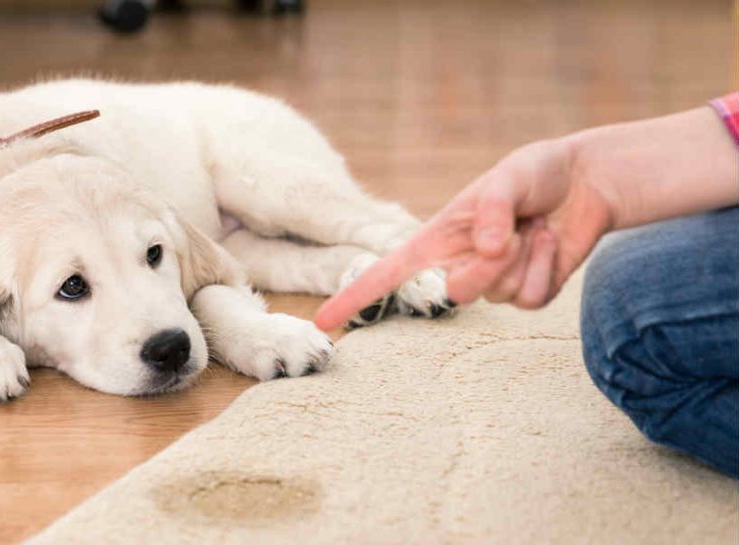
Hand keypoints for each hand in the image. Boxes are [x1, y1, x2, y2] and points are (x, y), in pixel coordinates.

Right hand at [315, 137, 615, 330]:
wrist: (586, 183)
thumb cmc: (536, 173)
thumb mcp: (509, 176)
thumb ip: (492, 209)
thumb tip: (484, 249)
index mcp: (437, 238)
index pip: (387, 272)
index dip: (354, 296)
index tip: (325, 321)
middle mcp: (459, 264)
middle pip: (456, 293)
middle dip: (487, 267)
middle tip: (512, 233)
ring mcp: (493, 283)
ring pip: (497, 296)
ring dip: (523, 258)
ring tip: (534, 227)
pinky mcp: (528, 293)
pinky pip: (530, 300)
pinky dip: (546, 268)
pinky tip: (550, 243)